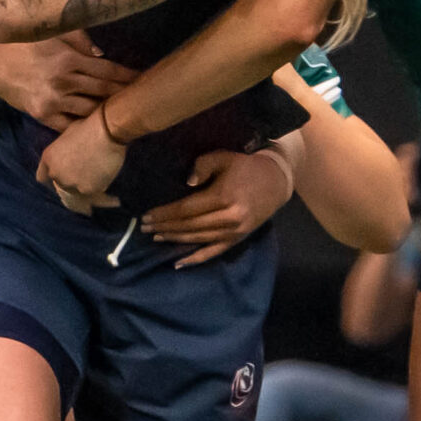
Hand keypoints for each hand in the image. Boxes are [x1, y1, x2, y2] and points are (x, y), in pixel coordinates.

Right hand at [0, 32, 136, 129]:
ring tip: (124, 113)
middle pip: (103, 91)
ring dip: (107, 112)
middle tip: (142, 98)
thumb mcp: (52, 35)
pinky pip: (71, 126)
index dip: (127, 76)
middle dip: (124, 94)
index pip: (107, 69)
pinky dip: (85, 126)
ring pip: (90, 111)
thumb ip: (79, 40)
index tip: (142, 78)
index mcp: (68, 59)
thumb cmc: (25, 47)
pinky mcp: (44, 116)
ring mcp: (54, 101)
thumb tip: (102, 54)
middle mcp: (64, 81)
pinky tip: (99, 127)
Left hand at [36, 105, 125, 212]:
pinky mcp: (87, 190)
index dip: (53, 178)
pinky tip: (106, 180)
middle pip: (61, 186)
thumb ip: (62, 152)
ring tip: (97, 177)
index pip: (42, 177)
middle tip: (85, 173)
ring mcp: (71, 183)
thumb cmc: (89, 126)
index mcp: (48, 158)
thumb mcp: (67, 136)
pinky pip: (92, 193)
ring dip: (84, 186)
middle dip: (71, 181)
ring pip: (76, 192)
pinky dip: (98, 187)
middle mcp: (56, 173)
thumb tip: (68, 158)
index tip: (62, 177)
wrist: (107, 131)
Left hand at [145, 147, 298, 266]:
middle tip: (144, 228)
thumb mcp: (223, 157)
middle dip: (165, 227)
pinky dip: (195, 259)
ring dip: (175, 239)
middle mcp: (229, 218)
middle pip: (189, 226)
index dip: (165, 213)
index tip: (147, 215)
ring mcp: (234, 232)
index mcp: (223, 197)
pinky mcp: (237, 240)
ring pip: (198, 239)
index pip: (186, 209)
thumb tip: (186, 183)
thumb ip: (202, 166)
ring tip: (156, 237)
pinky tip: (178, 263)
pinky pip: (213, 252)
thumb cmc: (246, 166)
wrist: (276, 181)